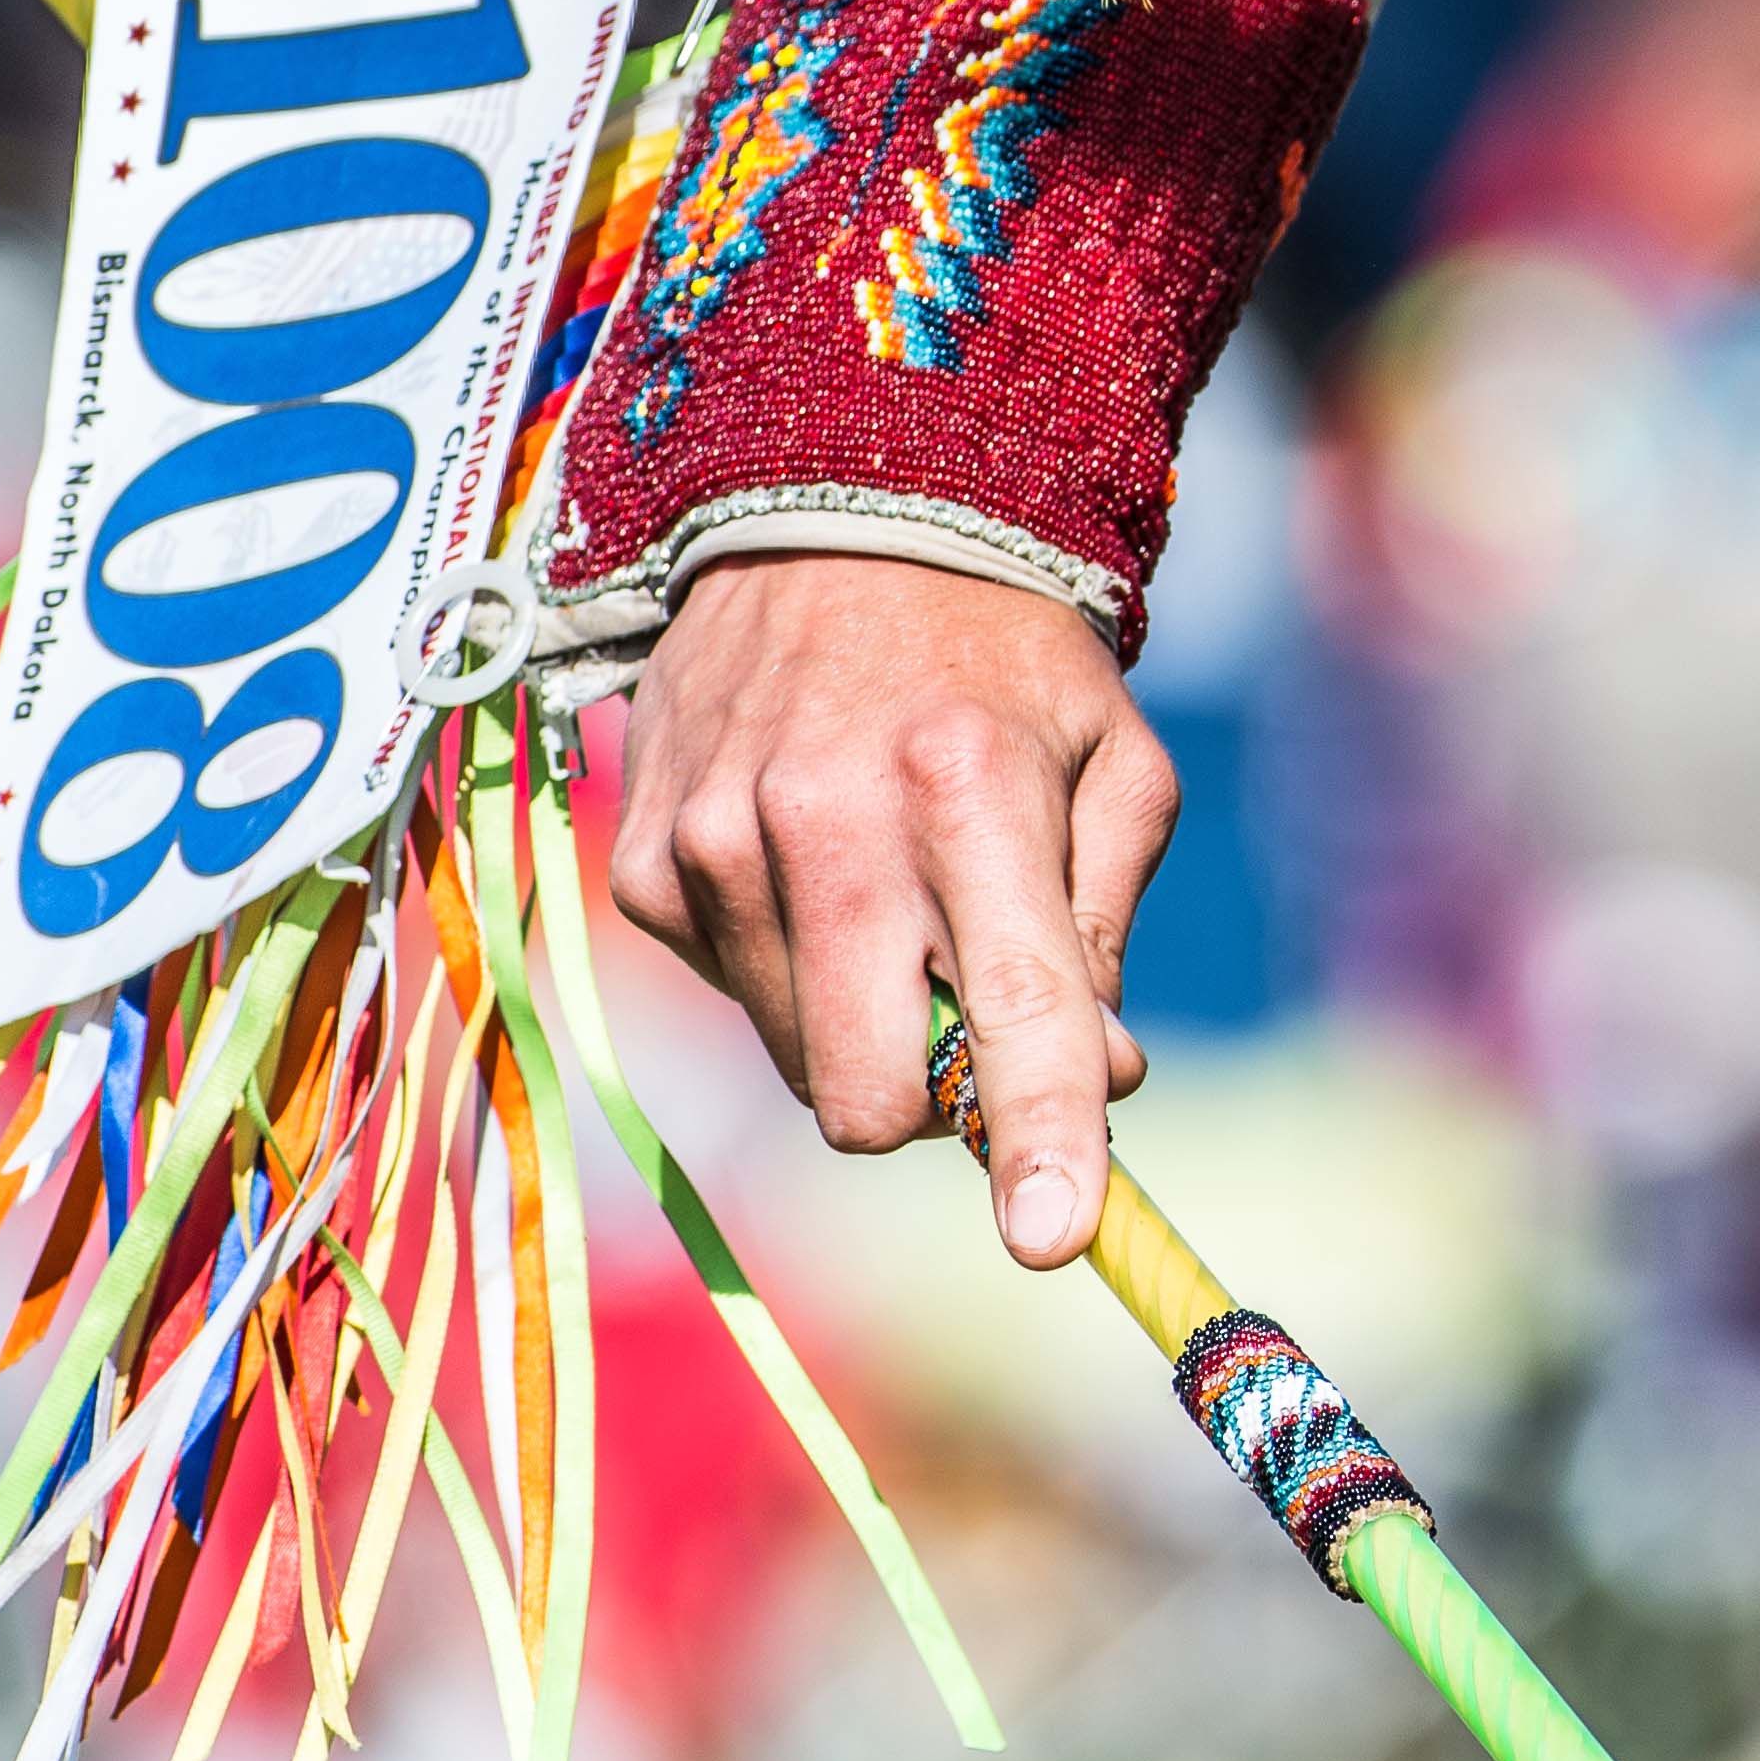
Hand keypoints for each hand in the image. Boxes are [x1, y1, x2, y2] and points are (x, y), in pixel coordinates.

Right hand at [591, 547, 1171, 1271]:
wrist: (832, 521)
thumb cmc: (1005, 661)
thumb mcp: (1113, 762)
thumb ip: (1105, 928)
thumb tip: (1098, 1084)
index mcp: (970, 792)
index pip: (1011, 1009)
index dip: (1039, 1137)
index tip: (1054, 1239)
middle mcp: (826, 827)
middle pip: (869, 1094)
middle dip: (935, 1105)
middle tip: (977, 1026)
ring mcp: (713, 851)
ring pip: (802, 1063)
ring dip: (867, 1025)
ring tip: (898, 896)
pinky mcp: (646, 867)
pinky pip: (738, 997)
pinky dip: (795, 970)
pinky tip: (818, 866)